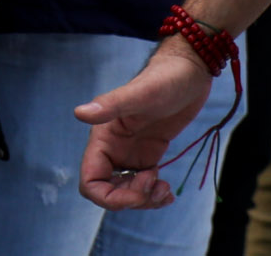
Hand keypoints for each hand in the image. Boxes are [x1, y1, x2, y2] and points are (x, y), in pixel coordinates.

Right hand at [74, 43, 212, 210]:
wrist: (190, 70)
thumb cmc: (165, 77)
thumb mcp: (142, 93)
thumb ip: (111, 105)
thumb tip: (80, 113)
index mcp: (104, 136)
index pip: (91, 181)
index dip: (110, 196)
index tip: (140, 186)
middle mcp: (113, 148)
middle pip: (109, 191)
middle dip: (131, 198)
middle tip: (158, 185)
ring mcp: (131, 152)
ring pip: (126, 191)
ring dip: (144, 200)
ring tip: (166, 191)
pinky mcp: (148, 153)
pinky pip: (143, 184)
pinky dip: (153, 195)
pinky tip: (168, 192)